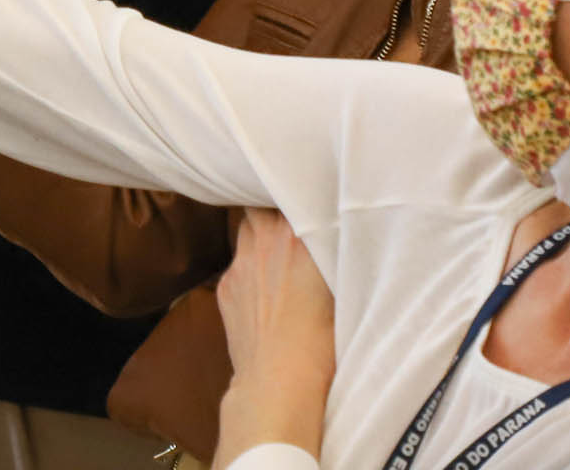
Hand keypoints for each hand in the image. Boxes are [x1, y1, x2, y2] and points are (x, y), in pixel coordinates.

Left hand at [211, 211, 335, 469]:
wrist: (279, 383)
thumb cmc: (325, 343)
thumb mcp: (345, 291)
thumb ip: (335, 254)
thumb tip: (338, 235)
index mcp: (299, 236)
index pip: (290, 189)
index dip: (297, 186)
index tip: (308, 187)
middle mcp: (264, 240)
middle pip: (261, 203)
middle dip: (274, 205)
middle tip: (291, 215)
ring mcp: (240, 263)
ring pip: (246, 229)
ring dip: (260, 233)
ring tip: (279, 249)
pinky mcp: (225, 286)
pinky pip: (237, 263)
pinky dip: (250, 266)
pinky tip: (265, 287)